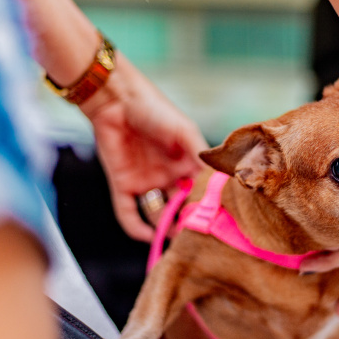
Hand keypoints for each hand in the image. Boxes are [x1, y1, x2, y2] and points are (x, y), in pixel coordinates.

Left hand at [81, 53, 207, 241]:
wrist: (116, 99)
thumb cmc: (155, 109)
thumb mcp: (185, 131)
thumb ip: (201, 155)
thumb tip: (222, 181)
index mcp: (187, 163)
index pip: (201, 191)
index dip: (207, 206)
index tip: (215, 221)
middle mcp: (169, 176)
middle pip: (181, 206)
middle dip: (188, 222)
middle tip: (196, 236)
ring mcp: (146, 182)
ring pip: (159, 214)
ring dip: (166, 227)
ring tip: (176, 239)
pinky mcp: (123, 184)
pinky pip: (129, 213)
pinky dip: (137, 228)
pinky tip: (149, 237)